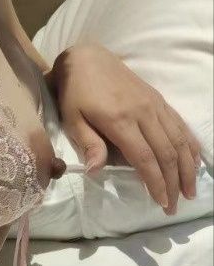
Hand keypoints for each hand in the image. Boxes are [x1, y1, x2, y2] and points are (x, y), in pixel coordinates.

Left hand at [46, 42, 201, 215]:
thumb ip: (88, 144)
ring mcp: (155, 105)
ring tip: (189, 191)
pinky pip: (180, 125)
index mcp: (120, 120)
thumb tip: (96, 170)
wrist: (87, 58)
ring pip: (179, 139)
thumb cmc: (76, 93)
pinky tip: (193, 163)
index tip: (162, 203)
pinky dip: (190, 145)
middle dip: (173, 183)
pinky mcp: (159, 100)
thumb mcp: (72, 119)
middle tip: (174, 207)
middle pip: (166, 153)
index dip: (156, 182)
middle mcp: (144, 112)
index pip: (145, 158)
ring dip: (187, 168)